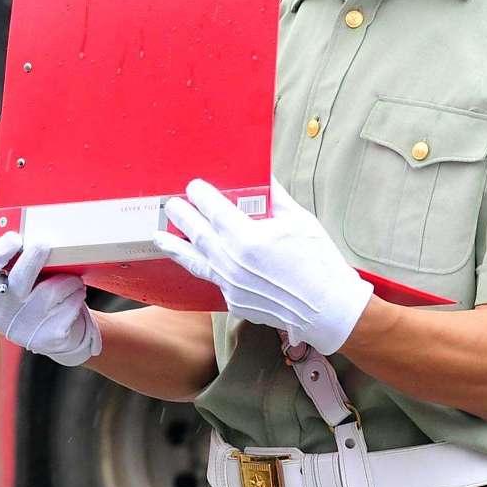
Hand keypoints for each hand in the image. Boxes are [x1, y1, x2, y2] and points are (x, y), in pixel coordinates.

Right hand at [0, 232, 101, 365]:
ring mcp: (25, 328)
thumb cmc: (39, 301)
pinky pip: (70, 304)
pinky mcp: (50, 337)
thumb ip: (16, 266)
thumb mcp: (19, 288)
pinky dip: (77, 296)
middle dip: (33, 258)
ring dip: (68, 280)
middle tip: (44, 244)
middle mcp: (2, 314)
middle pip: (17, 280)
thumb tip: (29, 234)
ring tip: (70, 282)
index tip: (14, 238)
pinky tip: (73, 299)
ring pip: (52, 290)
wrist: (61, 340)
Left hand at [153, 180, 369, 353]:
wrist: (328, 309)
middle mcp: (232, 262)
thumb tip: (262, 176)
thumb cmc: (319, 261)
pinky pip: (213, 278)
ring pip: (195, 260)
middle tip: (171, 205)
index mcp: (248, 238)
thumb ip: (275, 197)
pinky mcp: (233, 300)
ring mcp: (230, 284)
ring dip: (176, 246)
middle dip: (182, 217)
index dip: (201, 196)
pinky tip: (196, 259)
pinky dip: (204, 266)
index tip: (194, 186)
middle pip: (197, 233)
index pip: (214, 210)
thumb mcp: (300, 221)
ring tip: (158, 237)